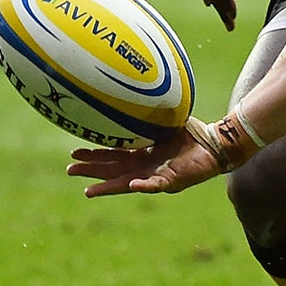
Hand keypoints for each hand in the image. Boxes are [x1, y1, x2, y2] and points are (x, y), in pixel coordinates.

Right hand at [67, 126, 219, 196]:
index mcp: (142, 155)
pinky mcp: (173, 180)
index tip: (75, 152)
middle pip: (112, 171)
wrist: (215, 145)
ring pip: (127, 183)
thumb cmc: (191, 134)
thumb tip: (134, 94)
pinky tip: (131, 185)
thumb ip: (149, 116)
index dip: (95, 155)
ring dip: (108, 187)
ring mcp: (157, 176)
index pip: (113, 156)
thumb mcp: (164, 123)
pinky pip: (156, 184)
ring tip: (89, 191)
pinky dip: (143, 185)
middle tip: (70, 170)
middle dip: (92, 171)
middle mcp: (145, 167)